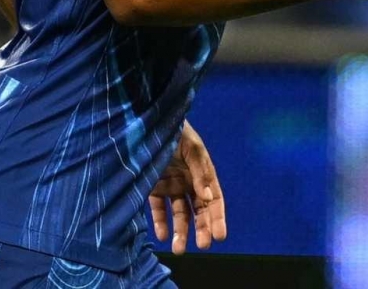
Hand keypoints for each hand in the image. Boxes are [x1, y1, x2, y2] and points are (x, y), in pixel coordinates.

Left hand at [149, 120, 225, 254]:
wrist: (148, 119)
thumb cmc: (175, 130)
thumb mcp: (191, 147)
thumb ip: (200, 171)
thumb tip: (209, 197)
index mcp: (202, 171)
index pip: (214, 199)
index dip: (217, 217)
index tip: (219, 236)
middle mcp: (188, 181)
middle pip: (198, 210)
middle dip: (201, 228)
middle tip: (202, 245)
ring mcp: (171, 184)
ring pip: (179, 213)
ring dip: (180, 231)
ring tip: (179, 248)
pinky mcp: (153, 185)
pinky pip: (158, 208)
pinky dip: (160, 222)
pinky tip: (162, 235)